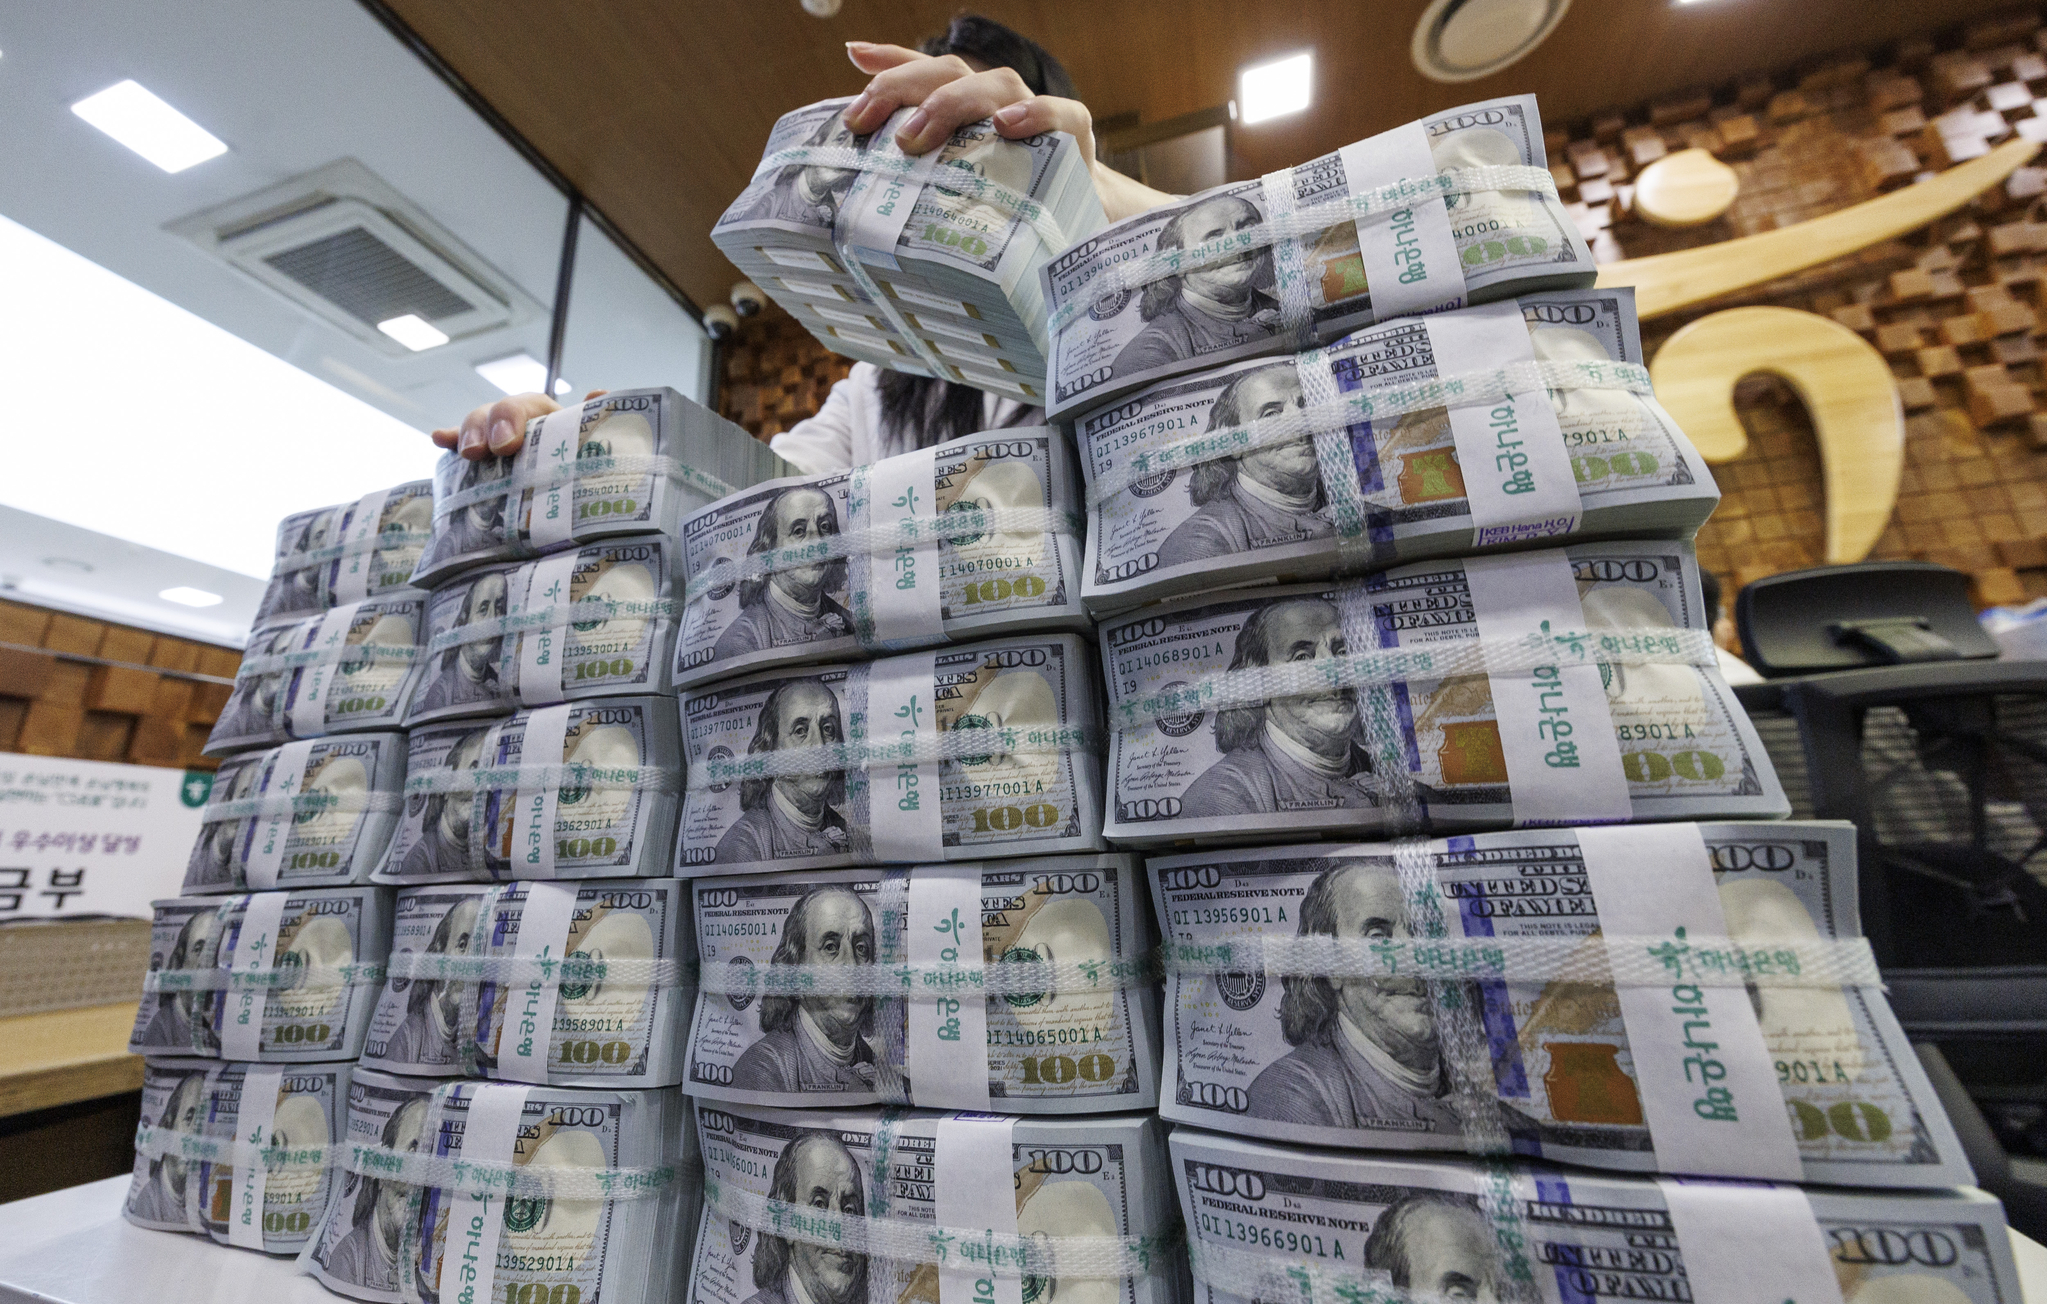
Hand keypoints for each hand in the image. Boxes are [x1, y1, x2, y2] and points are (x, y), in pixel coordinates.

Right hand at [430, 390, 607, 460]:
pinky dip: (450, 439)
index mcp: (544, 415)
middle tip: (478, 452)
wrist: (575, 483)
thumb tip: (600, 395)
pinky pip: (460, 443)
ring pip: (475, 426)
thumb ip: (596, 421)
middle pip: (493, 414)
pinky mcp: (481, 456)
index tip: (505, 445)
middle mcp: (518, 421)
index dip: (510, 419)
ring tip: (463, 452)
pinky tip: (438, 438)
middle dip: (483, 429)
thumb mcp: (591, 441)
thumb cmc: (582, 458)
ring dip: (466, 434)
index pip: (523, 406)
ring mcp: (496, 437)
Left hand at [839, 42, 1174, 224]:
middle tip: (876, 128)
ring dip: (952, 102)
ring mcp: (1032, 112)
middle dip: (906, 90)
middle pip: (948, 72)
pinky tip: (1005, 125)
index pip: (923, 72)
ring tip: (919, 133)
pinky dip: (1033, 113)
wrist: (1078, 226)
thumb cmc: (1008, 207)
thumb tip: (858, 173)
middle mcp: (995, 99)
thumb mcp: (957, 193)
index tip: (855, 64)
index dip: (891, 63)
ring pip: (994, 85)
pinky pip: (1058, 112)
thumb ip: (918, 175)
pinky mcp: (1071, 134)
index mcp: (964, 107)